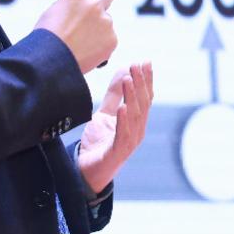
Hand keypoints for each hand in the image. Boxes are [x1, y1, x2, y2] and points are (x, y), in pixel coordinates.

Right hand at [34, 0, 116, 73]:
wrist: (51, 61)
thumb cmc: (47, 38)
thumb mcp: (54, 11)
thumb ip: (71, 4)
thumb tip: (79, 3)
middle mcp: (94, 5)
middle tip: (97, 7)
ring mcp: (105, 22)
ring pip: (106, 21)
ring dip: (98, 27)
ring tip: (81, 41)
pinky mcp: (112, 39)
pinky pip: (109, 38)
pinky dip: (101, 44)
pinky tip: (87, 50)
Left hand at [78, 62, 153, 193]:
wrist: (86, 172)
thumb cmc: (99, 143)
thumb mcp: (105, 113)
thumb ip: (114, 95)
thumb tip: (123, 71)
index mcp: (136, 121)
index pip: (145, 97)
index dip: (146, 80)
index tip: (145, 62)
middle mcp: (137, 130)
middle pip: (143, 104)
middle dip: (140, 83)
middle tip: (136, 65)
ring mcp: (130, 142)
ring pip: (135, 116)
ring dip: (132, 96)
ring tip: (128, 80)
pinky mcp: (118, 152)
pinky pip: (123, 135)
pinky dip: (124, 121)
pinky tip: (123, 108)